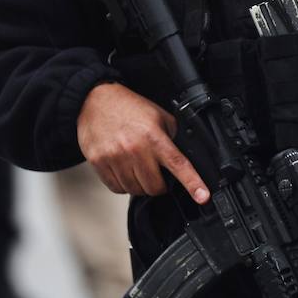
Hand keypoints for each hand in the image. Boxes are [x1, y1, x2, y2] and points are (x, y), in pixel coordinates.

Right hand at [77, 82, 209, 204]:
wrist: (94, 100)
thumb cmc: (127, 108)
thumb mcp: (158, 116)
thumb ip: (172, 137)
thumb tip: (185, 157)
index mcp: (153, 137)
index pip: (178, 164)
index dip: (193, 183)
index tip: (202, 197)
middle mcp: (135, 149)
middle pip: (155, 187)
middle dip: (159, 184)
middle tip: (155, 171)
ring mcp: (115, 158)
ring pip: (135, 190)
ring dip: (140, 184)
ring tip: (136, 165)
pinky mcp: (100, 163)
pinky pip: (117, 188)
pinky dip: (123, 183)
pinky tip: (123, 168)